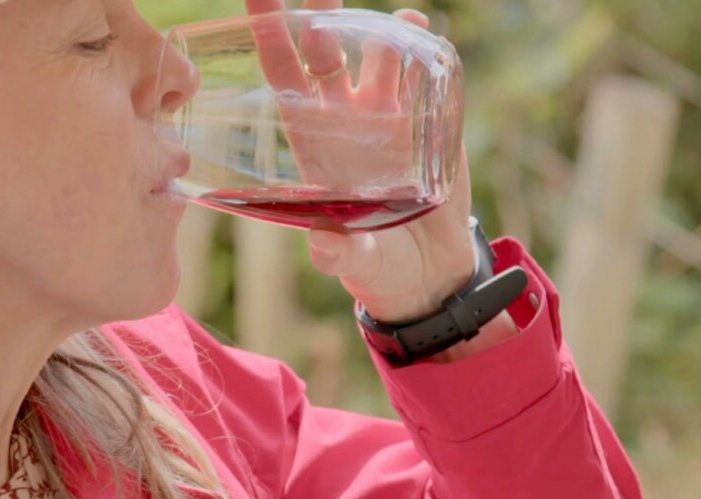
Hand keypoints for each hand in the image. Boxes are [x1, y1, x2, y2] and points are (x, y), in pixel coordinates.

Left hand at [245, 0, 478, 324]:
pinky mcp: (430, 121)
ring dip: (383, 34)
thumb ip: (342, 253)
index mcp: (313, 142)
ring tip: (398, 23)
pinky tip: (423, 33)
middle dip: (322, 15)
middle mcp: (346, 120)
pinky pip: (426, 76)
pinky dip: (426, 51)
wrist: (429, 271)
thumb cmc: (377, 266)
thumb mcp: (357, 262)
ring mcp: (389, 116)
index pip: (284, 79)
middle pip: (327, 55)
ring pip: (381, 57)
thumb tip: (328, 247)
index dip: (270, 38)